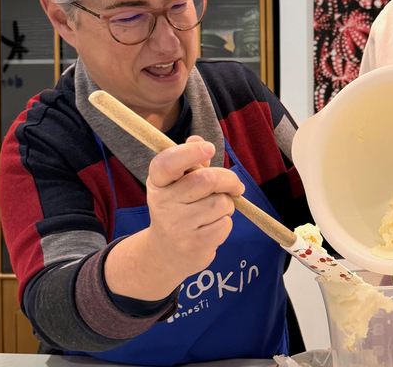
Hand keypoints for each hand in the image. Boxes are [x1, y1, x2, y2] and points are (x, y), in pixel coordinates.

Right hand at [144, 136, 244, 278]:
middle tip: (235, 186)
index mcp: (158, 182)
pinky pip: (224, 224)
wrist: (167, 254)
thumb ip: (191, 161)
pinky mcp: (193, 244)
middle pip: (207, 180)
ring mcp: (176, 226)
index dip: (189, 152)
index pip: (167, 163)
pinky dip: (226, 223)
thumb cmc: (179, 209)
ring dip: (227, 205)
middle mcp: (162, 203)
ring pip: (220, 203)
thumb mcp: (178, 184)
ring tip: (215, 212)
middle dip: (229, 180)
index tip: (209, 148)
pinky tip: (212, 227)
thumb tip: (197, 139)